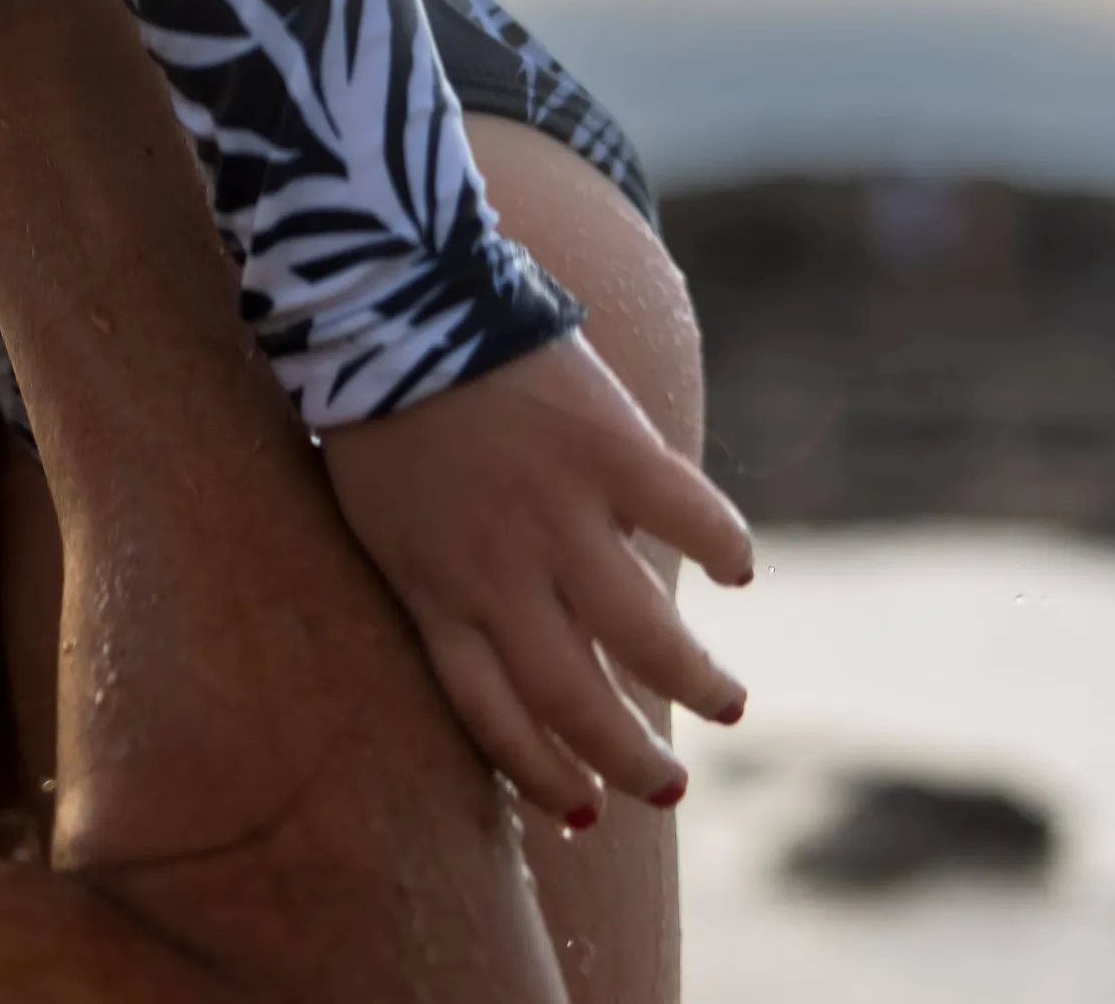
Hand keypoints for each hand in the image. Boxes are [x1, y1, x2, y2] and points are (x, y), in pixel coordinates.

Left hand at [320, 334, 757, 824]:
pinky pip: (687, 517)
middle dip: (629, 762)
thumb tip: (509, 637)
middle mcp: (500, 572)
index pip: (494, 718)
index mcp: (436, 594)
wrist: (387, 301)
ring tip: (729, 706)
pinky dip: (722, 549)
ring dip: (694, 683)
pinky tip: (737, 572)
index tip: (583, 812)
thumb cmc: (377, 412)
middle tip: (671, 787)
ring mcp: (558, 512)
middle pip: (574, 699)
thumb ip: (441, 585)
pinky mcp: (608, 449)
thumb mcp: (385, 525)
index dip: (542, 775)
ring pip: (642, 635)